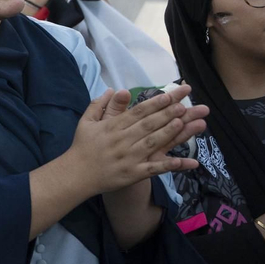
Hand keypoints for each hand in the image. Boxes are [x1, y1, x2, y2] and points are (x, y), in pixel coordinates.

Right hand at [66, 86, 207, 194]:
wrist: (77, 174)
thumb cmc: (83, 146)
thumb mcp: (86, 121)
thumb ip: (100, 104)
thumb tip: (115, 89)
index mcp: (112, 126)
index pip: (137, 113)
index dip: (154, 104)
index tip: (169, 96)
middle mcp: (122, 140)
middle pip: (148, 125)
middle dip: (167, 114)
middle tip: (184, 105)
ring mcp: (130, 158)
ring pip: (153, 143)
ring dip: (170, 132)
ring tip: (185, 122)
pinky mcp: (134, 174)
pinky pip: (156, 168)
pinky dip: (172, 165)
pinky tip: (187, 161)